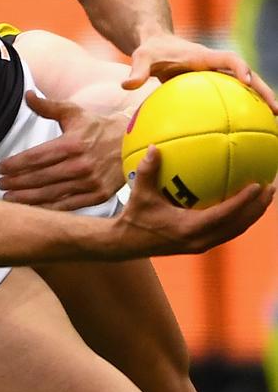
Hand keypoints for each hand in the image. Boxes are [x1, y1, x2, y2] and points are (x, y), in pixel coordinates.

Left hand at [0, 91, 127, 209]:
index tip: (1, 168)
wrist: (132, 144)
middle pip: (39, 177)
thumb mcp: (73, 113)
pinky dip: (48, 209)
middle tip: (0, 184)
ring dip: (26, 198)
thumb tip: (27, 94)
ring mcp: (89, 182)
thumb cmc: (97, 127)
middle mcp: (80, 164)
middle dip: (16, 182)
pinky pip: (67, 206)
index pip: (35, 157)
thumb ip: (48, 106)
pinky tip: (33, 209)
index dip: (15, 164)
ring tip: (9, 198)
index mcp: (71, 144)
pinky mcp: (97, 196)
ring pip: (50, 194)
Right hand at [116, 146, 274, 256]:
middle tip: (271, 188)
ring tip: (266, 196)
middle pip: (238, 225)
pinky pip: (227, 230)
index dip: (243, 202)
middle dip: (258, 208)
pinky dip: (240, 217)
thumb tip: (155, 147)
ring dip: (253, 214)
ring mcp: (202, 244)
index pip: (223, 215)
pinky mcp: (201, 244)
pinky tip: (243, 202)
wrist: (128, 244)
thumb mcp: (138, 193)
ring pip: (236, 230)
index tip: (258, 186)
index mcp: (189, 229)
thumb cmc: (134, 218)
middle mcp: (200, 240)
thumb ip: (147, 171)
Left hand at [123, 32, 277, 113]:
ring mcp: (217, 74)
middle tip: (276, 112)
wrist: (157, 43)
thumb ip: (136, 71)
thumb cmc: (150, 50)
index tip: (248, 82)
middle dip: (263, 91)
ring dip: (260, 103)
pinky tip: (244, 134)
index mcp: (203, 56)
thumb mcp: (141, 57)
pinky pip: (232, 98)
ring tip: (273, 125)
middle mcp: (215, 64)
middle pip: (247, 76)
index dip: (239, 69)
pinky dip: (241, 112)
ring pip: (245, 88)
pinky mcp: (214, 84)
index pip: (228, 59)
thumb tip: (127, 85)